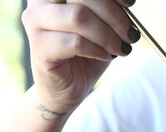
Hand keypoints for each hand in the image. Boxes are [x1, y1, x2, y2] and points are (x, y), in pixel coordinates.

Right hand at [22, 0, 140, 114]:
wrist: (65, 89)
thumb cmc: (84, 54)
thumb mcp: (101, 25)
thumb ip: (108, 8)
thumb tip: (128, 0)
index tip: (130, 4)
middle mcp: (40, 0)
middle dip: (114, 15)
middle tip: (130, 34)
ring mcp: (35, 22)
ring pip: (78, 16)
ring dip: (107, 35)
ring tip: (121, 48)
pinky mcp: (40, 48)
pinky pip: (75, 43)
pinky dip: (97, 50)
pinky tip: (106, 56)